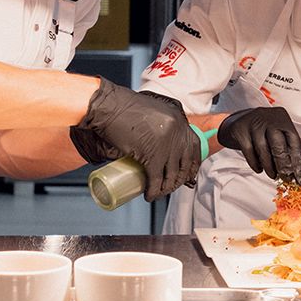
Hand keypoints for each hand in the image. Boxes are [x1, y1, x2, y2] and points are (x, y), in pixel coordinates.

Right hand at [70, 78, 199, 199]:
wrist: (106, 106)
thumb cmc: (122, 106)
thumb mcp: (152, 108)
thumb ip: (161, 121)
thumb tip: (163, 143)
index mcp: (178, 116)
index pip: (194, 144)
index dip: (193, 162)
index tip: (189, 172)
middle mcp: (176, 128)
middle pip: (186, 161)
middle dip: (180, 178)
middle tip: (172, 185)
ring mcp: (166, 142)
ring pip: (172, 173)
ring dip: (166, 188)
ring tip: (158, 192)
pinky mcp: (152, 154)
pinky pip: (157, 178)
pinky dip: (154, 191)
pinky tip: (149, 194)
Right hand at [217, 107, 300, 181]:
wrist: (234, 122)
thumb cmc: (259, 130)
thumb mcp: (274, 132)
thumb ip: (284, 145)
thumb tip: (294, 168)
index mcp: (281, 117)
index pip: (293, 139)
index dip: (297, 158)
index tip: (298, 173)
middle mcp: (268, 117)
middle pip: (279, 144)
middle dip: (283, 164)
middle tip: (286, 176)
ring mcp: (253, 123)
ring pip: (264, 149)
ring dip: (269, 166)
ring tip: (273, 175)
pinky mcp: (240, 130)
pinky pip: (249, 151)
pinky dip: (255, 163)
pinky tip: (259, 169)